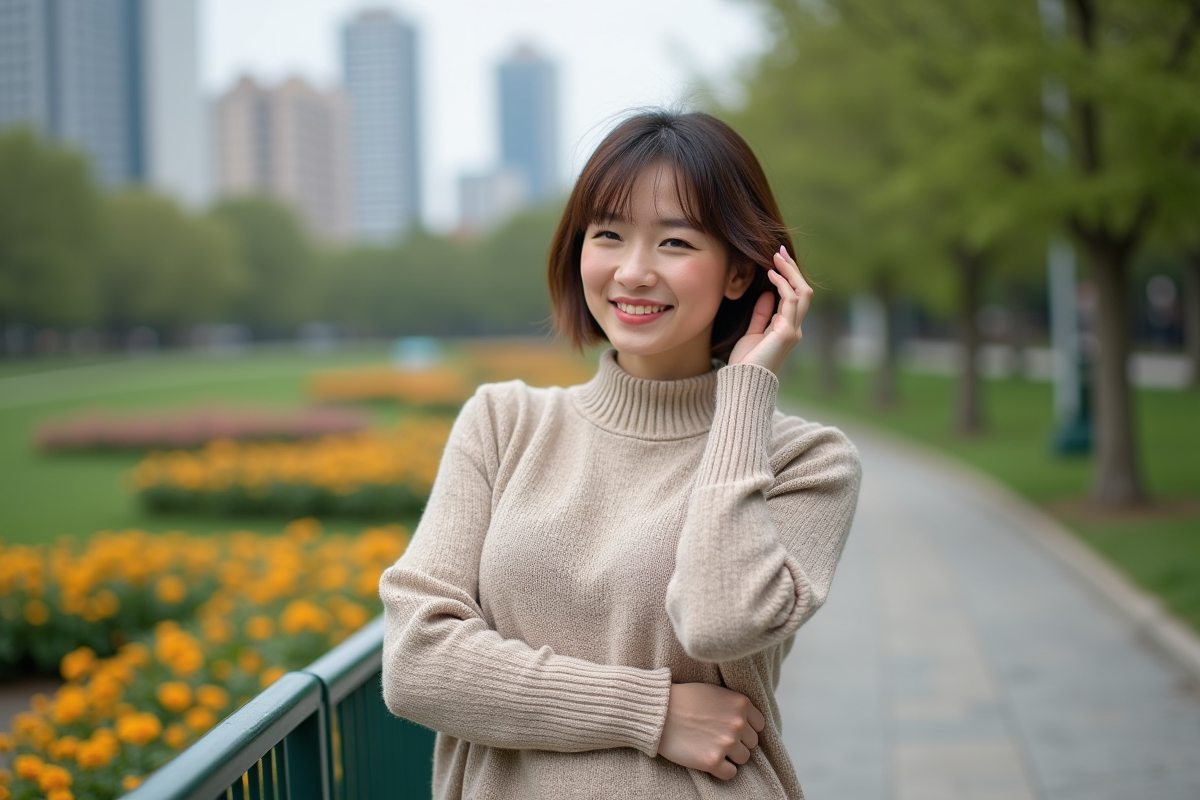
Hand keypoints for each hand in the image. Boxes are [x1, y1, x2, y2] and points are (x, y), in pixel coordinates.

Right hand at [657, 682, 766, 780]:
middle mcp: (738, 723)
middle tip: (717, 737)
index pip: (759, 725)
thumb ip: (734, 706)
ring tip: (712, 747)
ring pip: (743, 759)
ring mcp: (726, 743)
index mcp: (741, 704)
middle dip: (737, 742)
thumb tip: (746, 723)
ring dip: (730, 756)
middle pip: (752, 743)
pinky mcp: (712, 761)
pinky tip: (709, 759)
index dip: (745, 728)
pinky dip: (721, 769)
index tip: (731, 728)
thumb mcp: (715, 692)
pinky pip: (730, 773)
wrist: (658, 710)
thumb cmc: (683, 698)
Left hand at [727, 245, 812, 373]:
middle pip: (803, 291)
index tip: (776, 259)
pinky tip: (771, 275)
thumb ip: (762, 315)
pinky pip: (791, 301)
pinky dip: (782, 285)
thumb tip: (767, 294)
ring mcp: (793, 330)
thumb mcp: (752, 333)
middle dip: (792, 270)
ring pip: (801, 293)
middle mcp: (794, 328)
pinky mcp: (787, 333)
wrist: (743, 381)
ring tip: (775, 258)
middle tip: (779, 251)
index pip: (794, 297)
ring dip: (789, 272)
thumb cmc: (745, 362)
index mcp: (787, 329)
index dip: (788, 277)